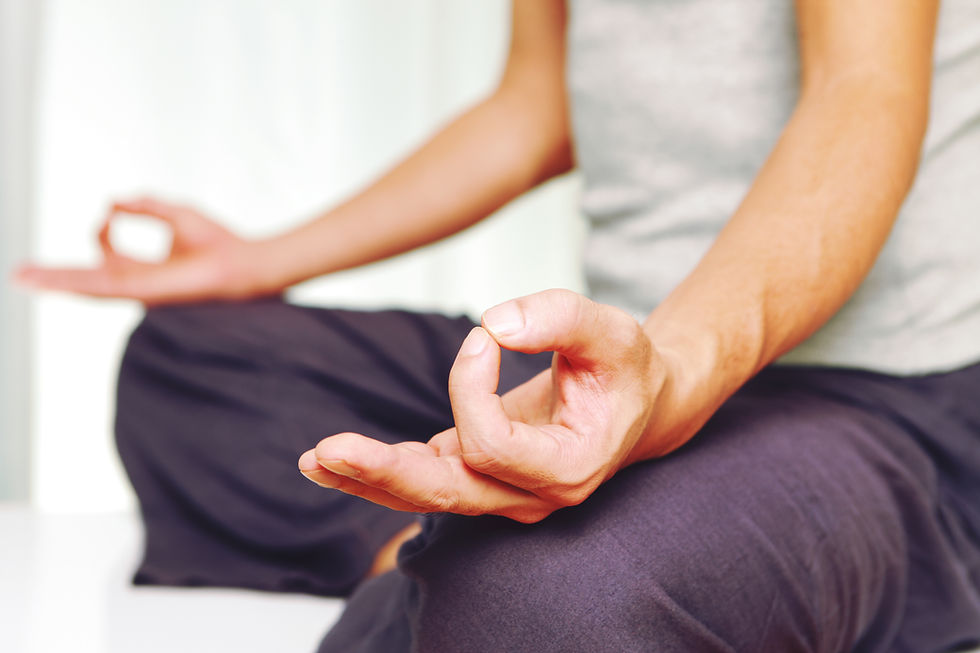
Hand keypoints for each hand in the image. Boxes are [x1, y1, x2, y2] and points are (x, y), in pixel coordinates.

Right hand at [14, 197, 270, 304]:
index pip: (108, 254)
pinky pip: (102, 288)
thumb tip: (113, 200)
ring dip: (54, 282)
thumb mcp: (175, 214)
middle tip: (20, 273)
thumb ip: (144, 206)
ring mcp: (138, 290)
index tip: (108, 215)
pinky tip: (49, 282)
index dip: (102, 234)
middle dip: (54, 276)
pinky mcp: (142, 292)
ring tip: (21, 278)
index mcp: (144, 267)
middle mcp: (138, 282)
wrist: (241, 263)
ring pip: (86, 286)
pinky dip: (75, 284)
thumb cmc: (218, 242)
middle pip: (86, 279)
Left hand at [299, 289, 688, 522]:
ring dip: (368, 476)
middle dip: (384, 471)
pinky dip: (378, 470)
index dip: (468, 387)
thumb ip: (562, 317)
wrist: (633, 403)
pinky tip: (332, 461)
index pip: (492, 445)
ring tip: (312, 460)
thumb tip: (497, 322)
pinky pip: (423, 479)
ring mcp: (501, 492)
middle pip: (446, 493)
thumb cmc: (624, 370)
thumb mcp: (613, 332)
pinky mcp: (477, 474)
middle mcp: (531, 495)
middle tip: (326, 450)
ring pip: (426, 495)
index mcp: (568, 469)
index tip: (481, 335)